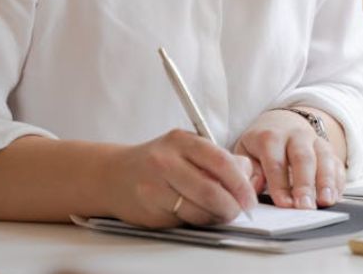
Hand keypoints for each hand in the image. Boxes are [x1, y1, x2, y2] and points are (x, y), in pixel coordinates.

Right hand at [104, 129, 256, 227]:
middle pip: (210, 191)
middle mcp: (165, 162)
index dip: (240, 183)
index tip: (250, 197)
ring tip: (221, 213)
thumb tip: (247, 172)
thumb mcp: (186, 148)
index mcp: (180, 141)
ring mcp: (155, 188)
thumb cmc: (156, 161)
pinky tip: (198, 214)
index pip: (220, 162)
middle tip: (240, 210)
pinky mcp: (149, 211)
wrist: (113, 175)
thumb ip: (217, 158)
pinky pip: (184, 221)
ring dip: (216, 217)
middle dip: (232, 206)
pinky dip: (198, 221)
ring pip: (198, 211)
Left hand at [233, 108, 345, 209]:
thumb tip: (253, 187)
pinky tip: (335, 197)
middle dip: (305, 184)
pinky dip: (338, 182)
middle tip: (305, 206)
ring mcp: (316, 142)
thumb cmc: (262, 142)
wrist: (283, 121)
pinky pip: (338, 164)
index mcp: (271, 137)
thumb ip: (249, 170)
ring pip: (325, 159)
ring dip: (327, 182)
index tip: (283, 204)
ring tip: (326, 202)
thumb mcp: (246, 151)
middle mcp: (296, 135)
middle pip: (303, 158)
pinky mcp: (330, 150)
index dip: (280, 184)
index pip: (276, 161)